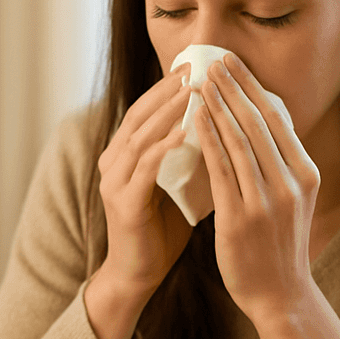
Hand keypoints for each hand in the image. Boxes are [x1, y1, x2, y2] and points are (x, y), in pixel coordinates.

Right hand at [95, 71, 193, 300]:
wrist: (140, 273)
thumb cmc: (163, 230)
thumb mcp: (180, 185)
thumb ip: (192, 157)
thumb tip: (226, 127)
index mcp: (126, 155)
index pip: (147, 111)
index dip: (168, 87)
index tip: (194, 65)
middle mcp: (113, 162)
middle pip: (139, 115)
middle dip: (166, 90)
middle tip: (193, 68)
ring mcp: (114, 182)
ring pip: (139, 136)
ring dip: (166, 112)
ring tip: (191, 91)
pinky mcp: (122, 203)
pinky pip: (143, 168)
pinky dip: (163, 147)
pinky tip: (184, 132)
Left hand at [194, 53, 321, 326]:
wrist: (280, 295)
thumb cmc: (280, 244)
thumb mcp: (293, 199)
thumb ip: (280, 163)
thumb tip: (259, 121)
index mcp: (306, 174)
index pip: (277, 119)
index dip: (252, 86)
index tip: (232, 63)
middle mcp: (290, 184)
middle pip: (258, 122)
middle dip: (233, 87)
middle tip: (212, 61)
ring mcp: (266, 202)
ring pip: (238, 142)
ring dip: (216, 107)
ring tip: (198, 83)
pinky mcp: (240, 220)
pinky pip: (220, 171)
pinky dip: (206, 142)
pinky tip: (192, 122)